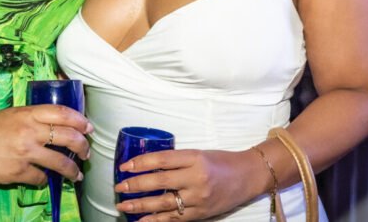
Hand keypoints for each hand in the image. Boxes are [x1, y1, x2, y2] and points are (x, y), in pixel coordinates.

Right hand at [0, 105, 91, 185]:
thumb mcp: (11, 115)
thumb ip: (33, 119)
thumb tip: (56, 127)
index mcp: (28, 114)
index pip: (63, 113)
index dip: (80, 121)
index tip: (88, 128)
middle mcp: (30, 131)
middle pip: (68, 137)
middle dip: (82, 147)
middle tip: (86, 153)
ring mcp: (25, 152)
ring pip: (60, 163)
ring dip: (71, 170)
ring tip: (75, 174)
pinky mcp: (17, 172)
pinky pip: (41, 178)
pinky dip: (45, 180)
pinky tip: (45, 179)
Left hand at [114, 148, 263, 220]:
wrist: (248, 176)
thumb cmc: (221, 161)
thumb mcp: (199, 154)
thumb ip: (177, 161)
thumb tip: (147, 167)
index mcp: (195, 158)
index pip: (161, 160)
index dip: (140, 163)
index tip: (124, 166)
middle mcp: (196, 178)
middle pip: (159, 183)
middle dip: (135, 186)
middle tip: (119, 187)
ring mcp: (198, 199)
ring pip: (164, 204)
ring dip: (140, 206)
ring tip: (123, 205)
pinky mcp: (201, 214)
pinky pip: (174, 219)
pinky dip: (156, 221)